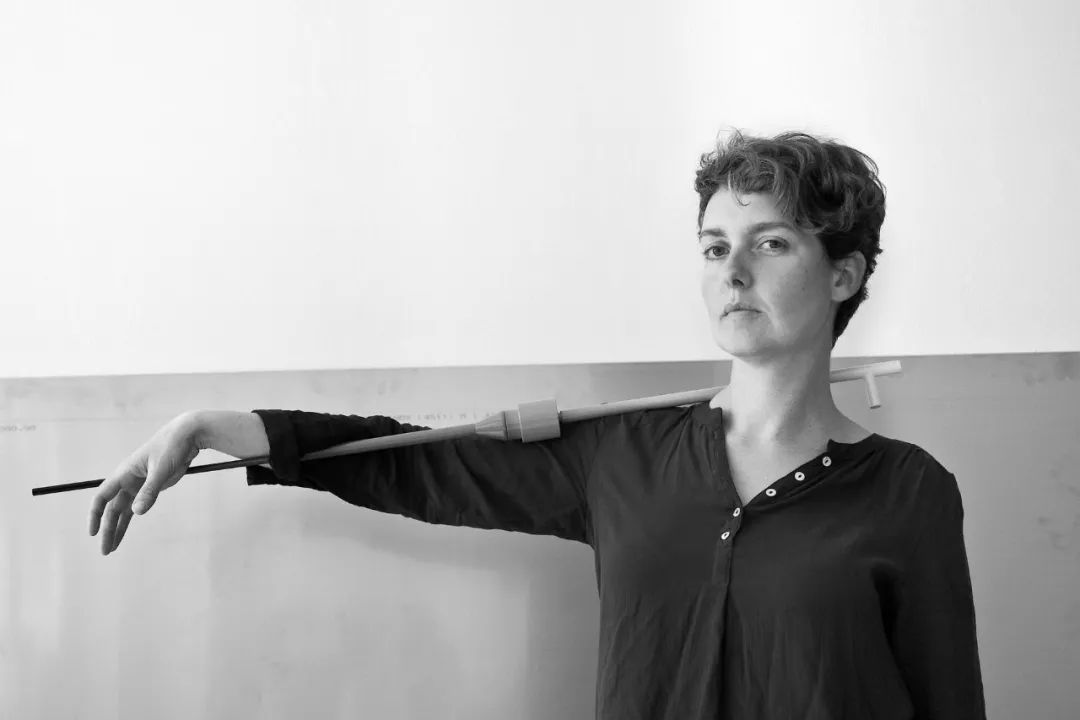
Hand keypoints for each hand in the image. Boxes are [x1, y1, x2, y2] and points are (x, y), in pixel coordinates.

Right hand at [88, 412, 204, 554]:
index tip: (92, 532)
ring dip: (117, 528)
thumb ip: (150, 491)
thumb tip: (137, 512)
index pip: (102, 497)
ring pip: (123, 511)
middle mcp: (127, 480)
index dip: (95, 515)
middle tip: (105, 550)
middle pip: (112, 510)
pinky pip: (137, 507)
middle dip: (107, 530)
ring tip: (111, 548)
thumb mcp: (161, 470)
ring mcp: (139, 484)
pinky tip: (123, 532)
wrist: (186, 435)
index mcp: (124, 473)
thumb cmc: (171, 447)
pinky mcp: (151, 487)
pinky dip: (130, 519)